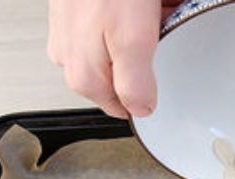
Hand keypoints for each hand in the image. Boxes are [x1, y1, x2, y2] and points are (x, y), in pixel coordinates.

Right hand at [47, 0, 182, 117]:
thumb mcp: (131, 40)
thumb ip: (135, 84)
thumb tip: (141, 111)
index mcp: (84, 77)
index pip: (122, 109)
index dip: (148, 94)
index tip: (163, 74)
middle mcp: (71, 59)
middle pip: (121, 78)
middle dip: (145, 60)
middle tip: (159, 34)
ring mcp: (71, 34)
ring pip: (116, 50)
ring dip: (139, 36)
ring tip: (151, 14)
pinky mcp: (75, 13)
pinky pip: (111, 25)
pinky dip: (129, 17)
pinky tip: (139, 5)